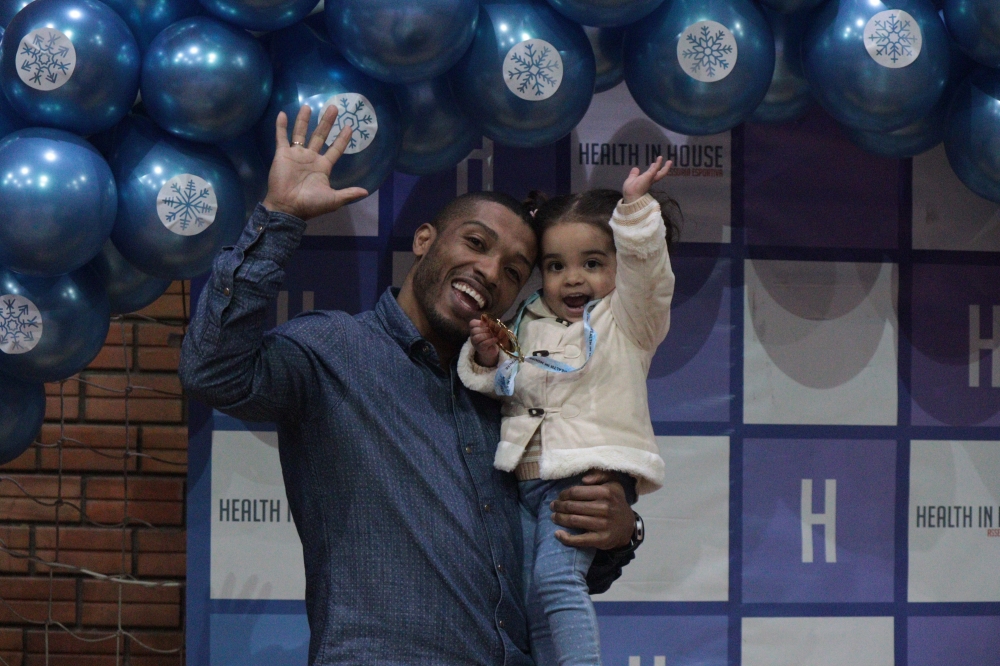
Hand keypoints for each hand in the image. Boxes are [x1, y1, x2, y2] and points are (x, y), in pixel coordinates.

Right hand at [262, 104, 368, 219]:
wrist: (287, 207)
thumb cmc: (310, 204)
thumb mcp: (333, 200)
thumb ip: (348, 193)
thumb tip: (366, 192)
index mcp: (323, 167)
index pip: (335, 149)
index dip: (342, 139)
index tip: (349, 126)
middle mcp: (311, 158)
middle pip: (320, 136)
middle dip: (327, 122)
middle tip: (334, 107)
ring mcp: (296, 155)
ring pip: (301, 133)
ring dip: (304, 120)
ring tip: (309, 106)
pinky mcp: (282, 154)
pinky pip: (281, 137)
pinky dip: (281, 126)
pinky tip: (282, 113)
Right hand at [469, 316, 501, 367]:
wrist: (491, 350)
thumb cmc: (490, 338)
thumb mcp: (489, 330)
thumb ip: (489, 324)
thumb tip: (491, 321)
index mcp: (474, 329)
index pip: (472, 323)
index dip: (478, 322)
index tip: (486, 324)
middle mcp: (473, 336)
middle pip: (474, 331)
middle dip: (484, 329)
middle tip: (491, 330)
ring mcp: (475, 343)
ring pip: (477, 338)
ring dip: (487, 335)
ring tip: (493, 335)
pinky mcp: (480, 349)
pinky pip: (483, 344)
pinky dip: (491, 340)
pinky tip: (496, 339)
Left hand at [551, 470, 633, 549]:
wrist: (628, 526)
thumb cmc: (615, 501)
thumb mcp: (613, 483)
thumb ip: (600, 475)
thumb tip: (584, 479)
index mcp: (605, 492)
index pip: (575, 492)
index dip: (563, 494)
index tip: (559, 497)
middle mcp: (605, 508)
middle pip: (572, 507)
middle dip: (559, 506)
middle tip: (553, 506)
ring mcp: (603, 525)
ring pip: (573, 521)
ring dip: (559, 519)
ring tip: (554, 516)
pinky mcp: (601, 540)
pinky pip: (579, 540)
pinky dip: (566, 538)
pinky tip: (557, 534)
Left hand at [622, 156, 671, 203]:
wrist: (631, 195)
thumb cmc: (630, 190)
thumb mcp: (631, 179)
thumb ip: (634, 174)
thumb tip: (636, 168)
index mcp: (645, 182)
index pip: (650, 174)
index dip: (652, 169)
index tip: (653, 164)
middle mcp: (649, 181)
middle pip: (658, 174)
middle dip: (663, 169)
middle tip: (668, 163)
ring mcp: (650, 179)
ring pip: (660, 173)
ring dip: (665, 167)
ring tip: (669, 161)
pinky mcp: (650, 176)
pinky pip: (655, 169)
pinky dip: (658, 163)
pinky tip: (660, 158)